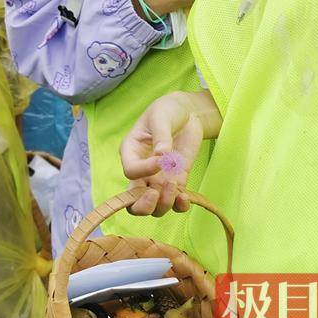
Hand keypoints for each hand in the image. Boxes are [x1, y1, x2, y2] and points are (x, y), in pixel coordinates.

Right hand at [118, 90, 219, 216]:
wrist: (186, 113)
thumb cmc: (167, 110)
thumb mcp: (161, 117)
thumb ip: (161, 136)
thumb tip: (162, 155)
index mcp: (131, 152)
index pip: (131, 171)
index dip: (145, 170)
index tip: (163, 158)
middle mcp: (142, 171)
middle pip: (133, 201)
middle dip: (144, 205)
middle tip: (155, 194)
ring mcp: (159, 179)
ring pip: (154, 207)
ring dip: (164, 205)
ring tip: (176, 189)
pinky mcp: (176, 181)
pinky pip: (175, 202)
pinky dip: (180, 206)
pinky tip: (186, 198)